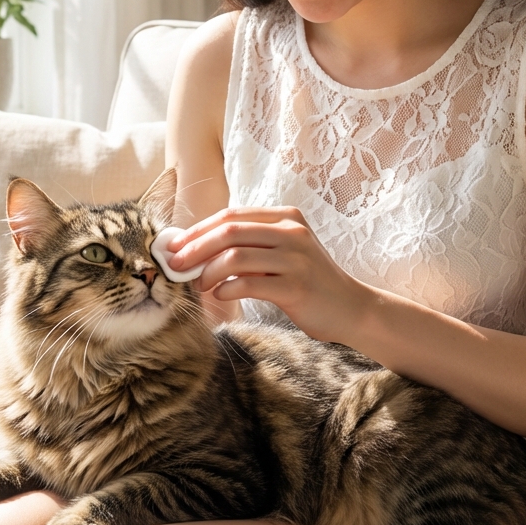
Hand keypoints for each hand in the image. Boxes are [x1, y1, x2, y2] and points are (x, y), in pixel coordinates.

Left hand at [166, 206, 373, 343]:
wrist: (351, 308)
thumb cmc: (308, 282)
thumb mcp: (283, 253)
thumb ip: (251, 244)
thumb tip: (198, 248)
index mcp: (286, 218)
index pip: (231, 216)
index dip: (198, 229)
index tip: (175, 245)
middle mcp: (292, 232)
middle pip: (229, 231)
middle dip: (195, 248)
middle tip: (176, 265)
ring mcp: (296, 258)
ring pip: (236, 256)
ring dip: (208, 271)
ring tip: (199, 285)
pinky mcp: (296, 286)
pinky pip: (249, 283)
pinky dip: (227, 288)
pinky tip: (220, 295)